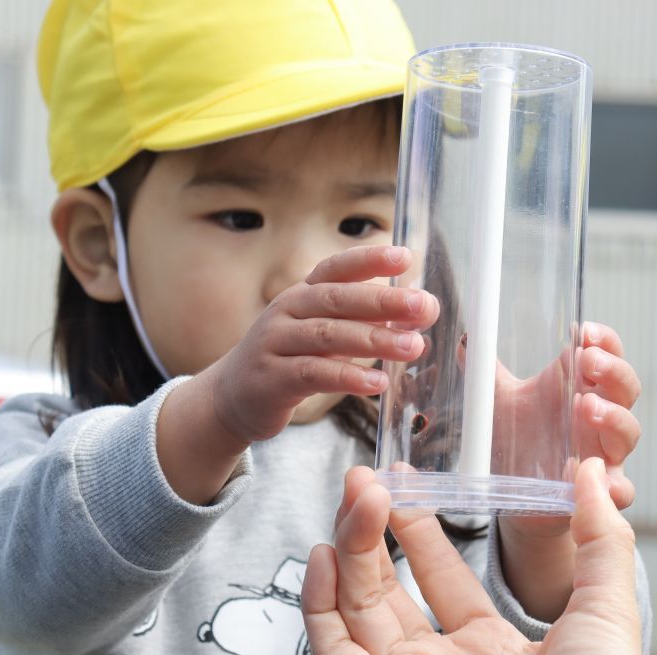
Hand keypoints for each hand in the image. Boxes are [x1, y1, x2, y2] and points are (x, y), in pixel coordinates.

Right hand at [206, 245, 439, 443]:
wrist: (233, 396)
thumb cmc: (290, 359)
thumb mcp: (321, 332)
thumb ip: (363, 320)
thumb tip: (420, 310)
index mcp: (302, 294)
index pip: (336, 268)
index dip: (368, 259)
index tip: (405, 256)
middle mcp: (286, 311)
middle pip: (336, 299)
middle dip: (383, 300)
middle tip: (423, 306)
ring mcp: (275, 343)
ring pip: (328, 335)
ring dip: (374, 340)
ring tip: (413, 346)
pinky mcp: (271, 378)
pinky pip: (314, 374)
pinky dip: (349, 377)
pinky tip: (378, 383)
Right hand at [301, 460, 642, 654]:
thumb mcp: (605, 615)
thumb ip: (598, 542)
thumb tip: (588, 474)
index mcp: (492, 652)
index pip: (441, 580)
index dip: (418, 530)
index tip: (403, 482)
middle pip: (387, 589)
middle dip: (372, 529)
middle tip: (365, 479)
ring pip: (356, 609)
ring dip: (349, 547)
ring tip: (357, 495)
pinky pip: (332, 649)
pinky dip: (319, 602)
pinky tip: (324, 555)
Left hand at [496, 322, 641, 537]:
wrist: (519, 496)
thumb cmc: (518, 440)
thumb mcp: (498, 403)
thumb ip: (485, 372)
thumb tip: (464, 340)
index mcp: (576, 387)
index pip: (605, 353)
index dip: (603, 340)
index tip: (584, 331)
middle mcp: (598, 416)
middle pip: (625, 386)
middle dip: (613, 370)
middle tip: (588, 361)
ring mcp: (604, 452)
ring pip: (629, 431)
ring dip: (615, 416)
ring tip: (587, 406)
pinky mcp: (602, 489)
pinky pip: (622, 488)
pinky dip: (614, 483)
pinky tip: (596, 475)